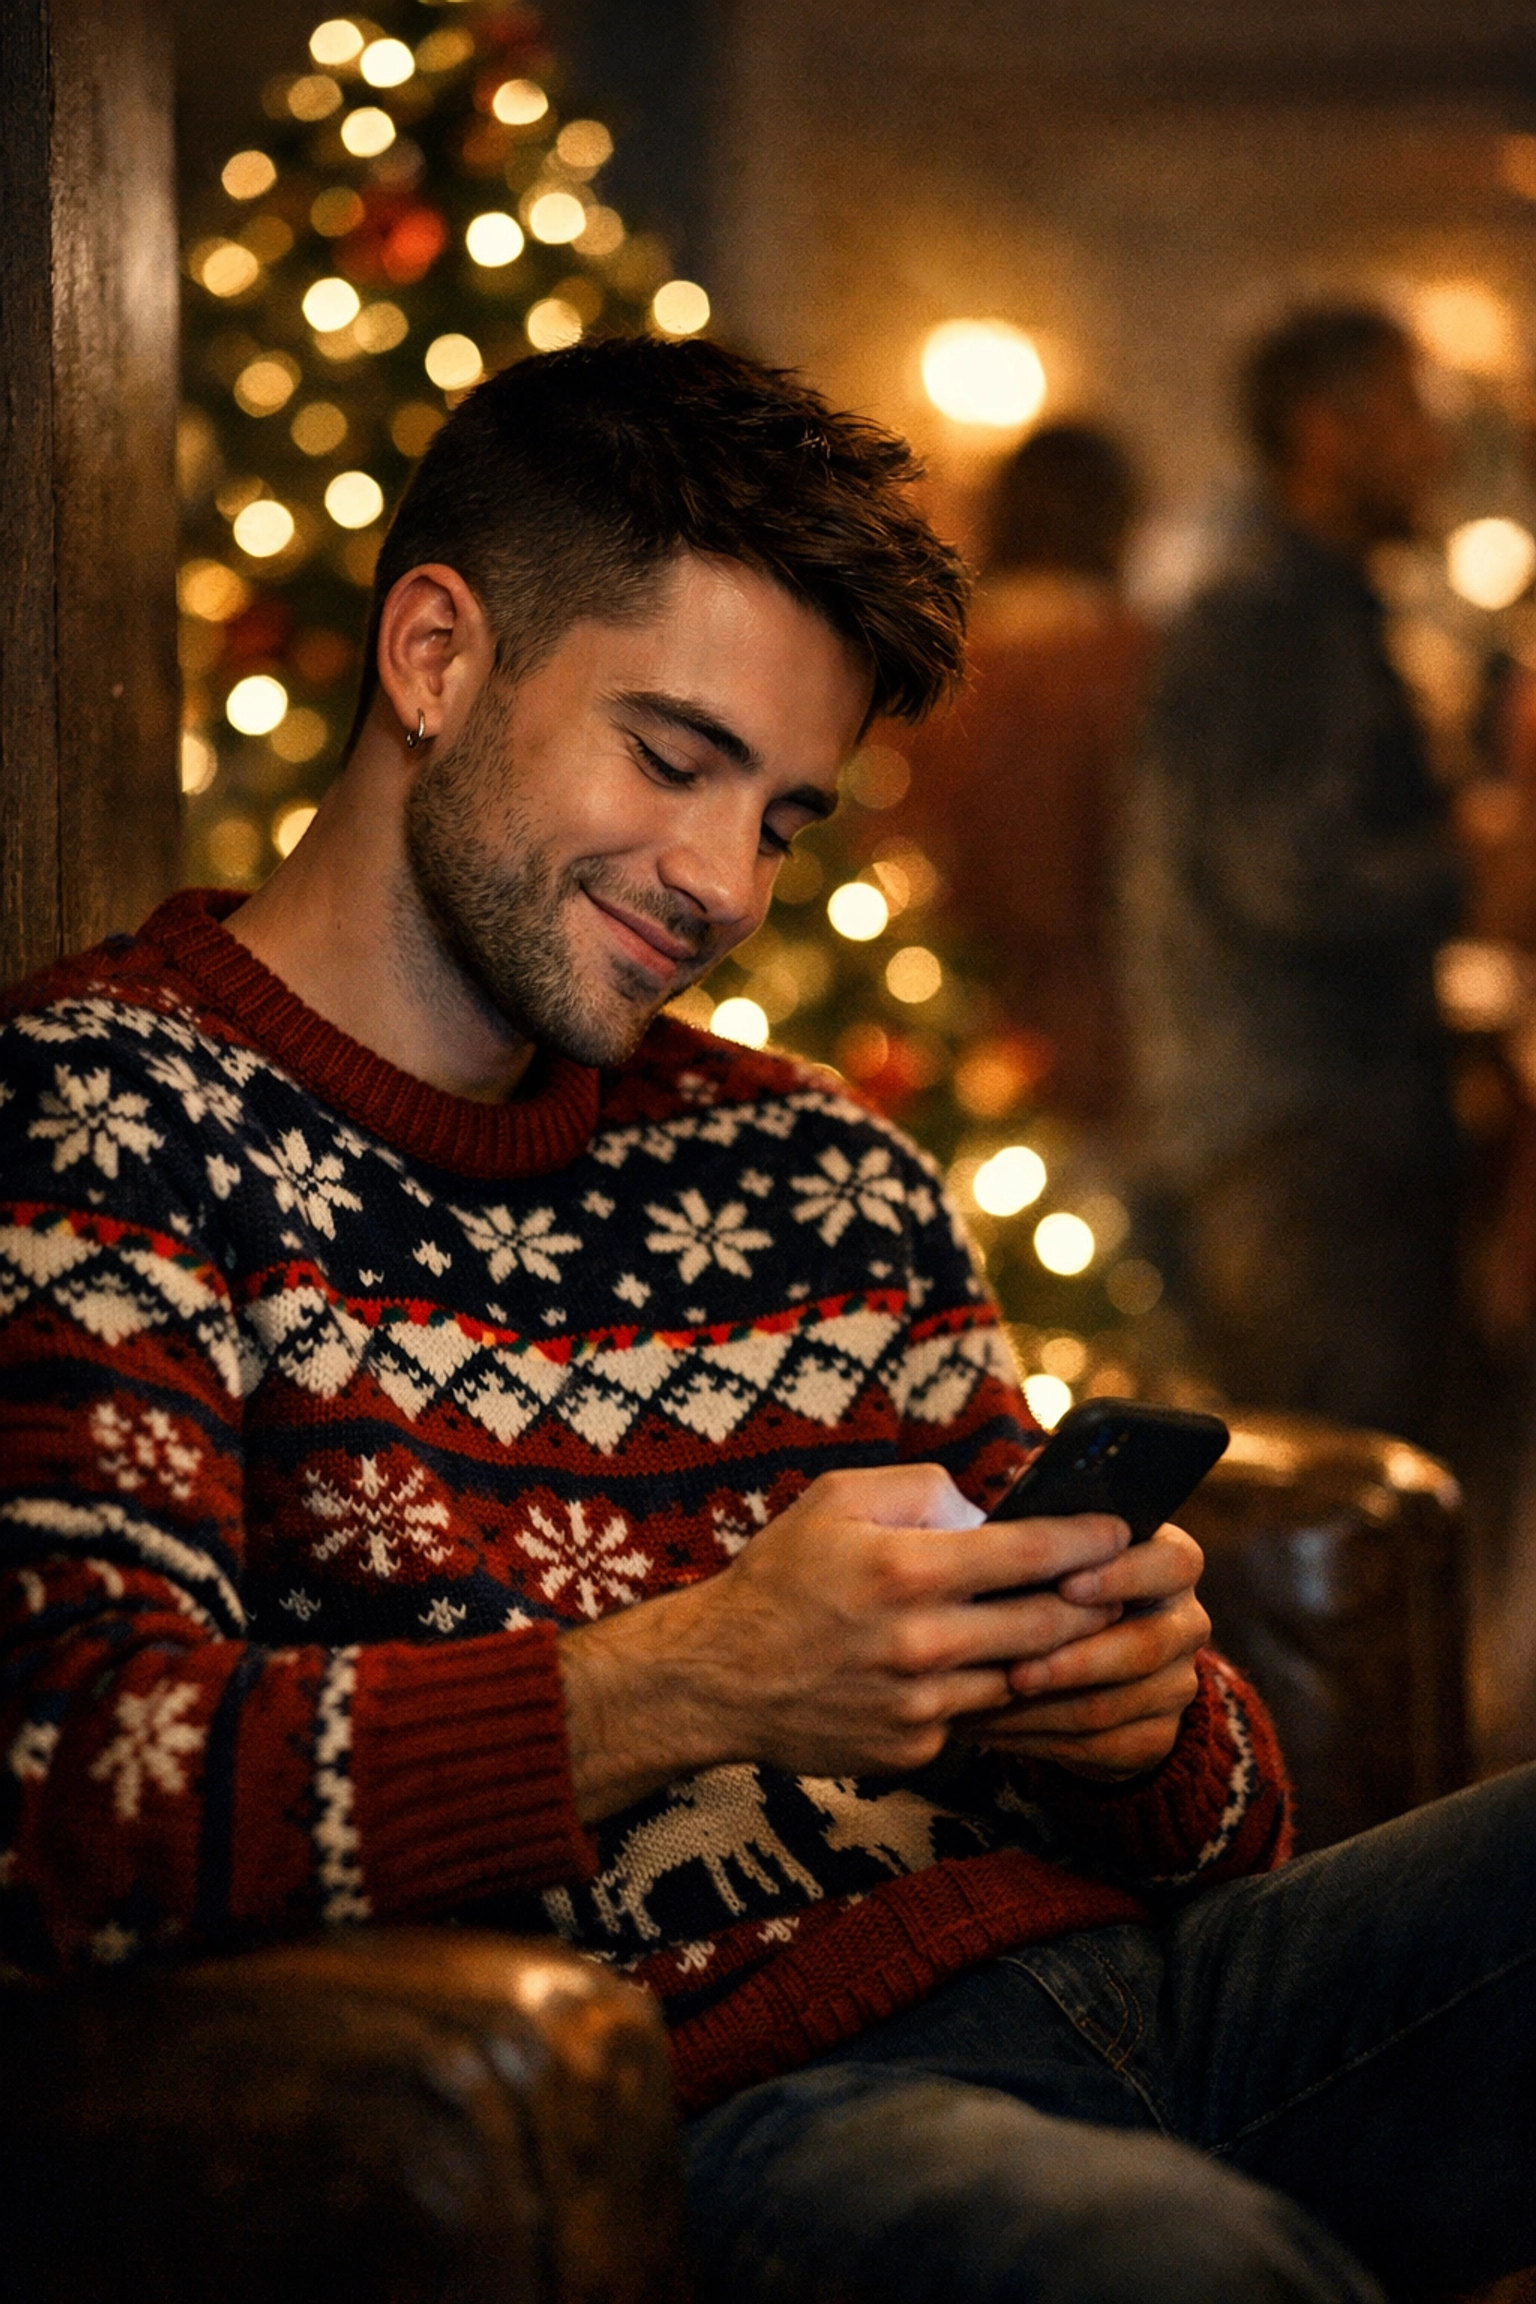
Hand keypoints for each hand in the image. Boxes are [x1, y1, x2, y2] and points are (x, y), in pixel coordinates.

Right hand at [558, 1463, 1133, 1821]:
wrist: (717, 1679)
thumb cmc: (781, 1576)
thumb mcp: (837, 1497)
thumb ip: (923, 1491)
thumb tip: (990, 1513)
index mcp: (908, 1570)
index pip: (1033, 1554)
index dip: (1089, 1538)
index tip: (1121, 1527)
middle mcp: (922, 1643)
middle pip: (1050, 1626)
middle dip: (1095, 1601)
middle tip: (1119, 1581)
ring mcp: (920, 1707)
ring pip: (1023, 1678)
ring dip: (1052, 1654)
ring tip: (1070, 1625)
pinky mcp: (913, 1751)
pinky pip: (976, 1717)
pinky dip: (988, 1690)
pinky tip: (988, 1668)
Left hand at [963, 1523, 1208, 1781]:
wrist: (1084, 1666)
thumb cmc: (1055, 1583)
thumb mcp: (1058, 1546)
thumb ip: (1048, 1521)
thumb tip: (1018, 1480)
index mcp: (1171, 1564)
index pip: (1172, 1563)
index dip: (1122, 1574)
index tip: (1066, 1584)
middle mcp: (1186, 1623)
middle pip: (1146, 1646)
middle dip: (1074, 1659)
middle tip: (1015, 1667)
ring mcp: (1176, 1685)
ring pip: (1112, 1704)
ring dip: (1043, 1707)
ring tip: (983, 1701)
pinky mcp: (1154, 1738)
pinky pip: (1098, 1746)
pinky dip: (1036, 1739)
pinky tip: (990, 1727)